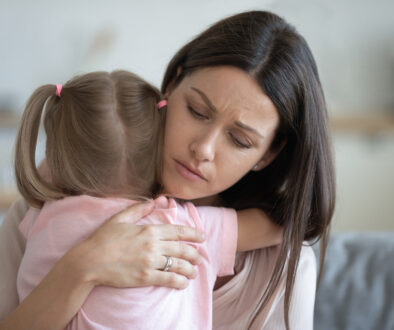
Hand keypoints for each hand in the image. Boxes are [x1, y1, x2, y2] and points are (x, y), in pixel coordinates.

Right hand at [75, 201, 204, 289]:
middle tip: (199, 257)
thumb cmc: (103, 238)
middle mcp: (153, 245)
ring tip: (194, 272)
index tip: (203, 236)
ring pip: (178, 265)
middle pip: (182, 249)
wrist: (89, 261)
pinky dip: (179, 282)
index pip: (178, 231)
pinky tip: (183, 283)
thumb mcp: (120, 218)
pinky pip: (168, 280)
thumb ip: (140, 208)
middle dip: (195, 254)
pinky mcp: (144, 277)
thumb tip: (155, 200)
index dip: (194, 234)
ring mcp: (149, 262)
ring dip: (190, 269)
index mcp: (149, 230)